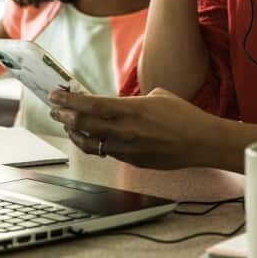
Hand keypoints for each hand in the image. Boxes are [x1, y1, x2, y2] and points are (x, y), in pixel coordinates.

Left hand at [47, 87, 228, 169]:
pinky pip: (107, 153)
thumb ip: (133, 100)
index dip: (68, 101)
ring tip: (68, 126)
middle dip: (64, 116)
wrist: (201, 142)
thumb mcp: (157, 95)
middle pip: (83, 125)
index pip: (90, 105)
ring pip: (90, 143)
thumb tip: (121, 104)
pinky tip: (91, 138)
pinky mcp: (132, 161)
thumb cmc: (183, 116)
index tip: (55, 95)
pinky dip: (94, 144)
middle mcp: (124, 131)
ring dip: (75, 133)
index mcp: (130, 110)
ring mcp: (127, 149)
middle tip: (55, 110)